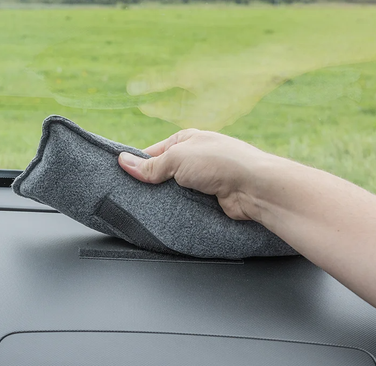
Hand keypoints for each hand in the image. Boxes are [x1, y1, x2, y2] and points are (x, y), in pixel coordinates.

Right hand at [118, 129, 271, 220]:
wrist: (253, 187)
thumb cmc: (219, 162)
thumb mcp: (178, 158)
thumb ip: (152, 165)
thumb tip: (123, 161)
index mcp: (185, 140)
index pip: (153, 152)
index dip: (138, 164)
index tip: (122, 177)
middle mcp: (193, 158)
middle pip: (162, 173)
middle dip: (149, 184)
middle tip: (131, 197)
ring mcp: (201, 179)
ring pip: (173, 190)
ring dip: (163, 199)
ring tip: (146, 208)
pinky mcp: (207, 198)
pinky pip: (185, 203)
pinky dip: (176, 208)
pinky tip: (165, 215)